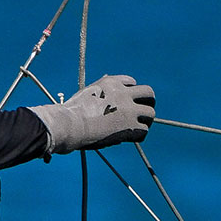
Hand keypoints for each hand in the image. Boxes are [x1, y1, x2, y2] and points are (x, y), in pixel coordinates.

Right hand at [29, 74, 155, 154]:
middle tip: (141, 112)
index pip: (132, 82)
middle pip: (148, 93)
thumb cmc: (70, 113)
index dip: (130, 93)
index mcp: (112, 82)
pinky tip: (131, 139)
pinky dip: (140, 135)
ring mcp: (129, 109)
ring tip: (138, 128)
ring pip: (151, 113)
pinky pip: (144, 130)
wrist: (70, 124)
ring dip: (146, 120)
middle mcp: (124, 92)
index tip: (125, 102)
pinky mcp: (130, 126)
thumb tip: (99, 95)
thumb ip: (99, 93)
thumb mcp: (86, 93)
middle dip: (147, 102)